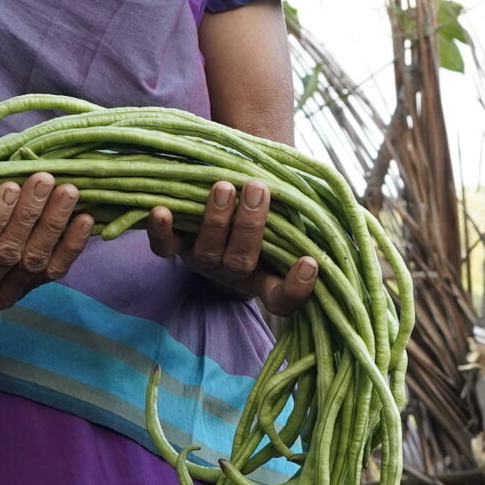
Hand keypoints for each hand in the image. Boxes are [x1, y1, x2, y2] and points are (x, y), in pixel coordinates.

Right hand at [0, 173, 94, 317]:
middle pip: (8, 255)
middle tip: (44, 179)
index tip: (8, 186)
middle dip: (28, 215)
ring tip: (69, 192)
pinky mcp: (25, 292)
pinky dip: (71, 245)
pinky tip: (85, 219)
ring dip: (53, 225)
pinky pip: (52, 272)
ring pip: (34, 262)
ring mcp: (3, 298)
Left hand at [145, 180, 318, 317]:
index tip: (310, 263)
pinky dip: (160, 230)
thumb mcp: (288, 219)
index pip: (284, 297)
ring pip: (207, 253)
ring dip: (215, 220)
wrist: (227, 203)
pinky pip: (164, 248)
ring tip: (224, 187)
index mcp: (267, 276)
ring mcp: (204, 262)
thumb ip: (301, 214)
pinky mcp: (176, 249)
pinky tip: (160, 210)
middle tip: (258, 188)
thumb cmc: (269, 211)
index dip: (297, 288)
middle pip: (241, 263)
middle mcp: (235, 274)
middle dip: (249, 226)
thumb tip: (324, 196)